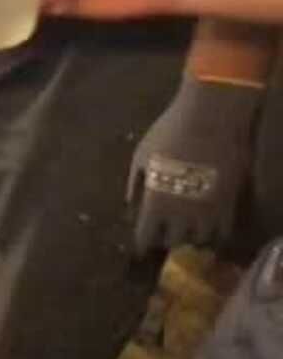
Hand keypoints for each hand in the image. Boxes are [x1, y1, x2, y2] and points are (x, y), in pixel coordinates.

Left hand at [129, 74, 263, 253]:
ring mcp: (207, 209)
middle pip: (172, 241)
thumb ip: (134, 185)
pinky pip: (223, 228)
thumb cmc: (170, 133)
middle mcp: (180, 213)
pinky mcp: (230, 201)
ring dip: (192, 235)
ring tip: (190, 227)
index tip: (143, 240)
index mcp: (154, 204)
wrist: (212, 116)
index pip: (145, 238)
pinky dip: (215, 229)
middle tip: (167, 230)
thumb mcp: (141, 158)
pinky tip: (210, 221)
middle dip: (167, 238)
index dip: (143, 242)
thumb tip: (129, 207)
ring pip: (199, 239)